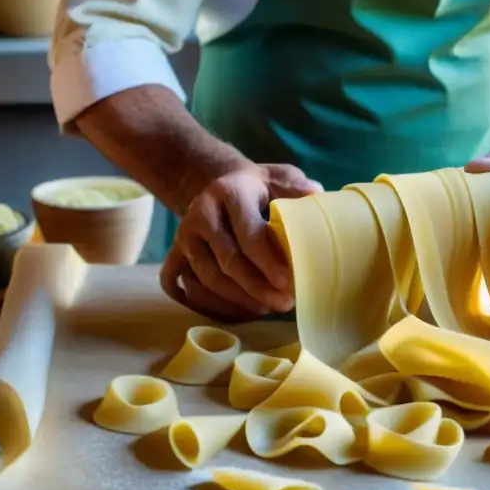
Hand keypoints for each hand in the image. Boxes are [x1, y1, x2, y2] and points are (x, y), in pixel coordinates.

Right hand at [160, 164, 322, 321]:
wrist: (219, 185)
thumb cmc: (258, 188)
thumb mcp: (278, 178)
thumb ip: (295, 187)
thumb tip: (314, 195)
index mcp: (229, 192)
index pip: (248, 232)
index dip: (268, 261)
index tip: (288, 282)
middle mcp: (201, 213)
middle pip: (227, 261)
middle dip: (257, 288)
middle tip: (284, 303)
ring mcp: (184, 236)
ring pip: (207, 278)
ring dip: (238, 300)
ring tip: (267, 307)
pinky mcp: (175, 253)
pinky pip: (181, 286)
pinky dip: (206, 304)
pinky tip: (235, 311)